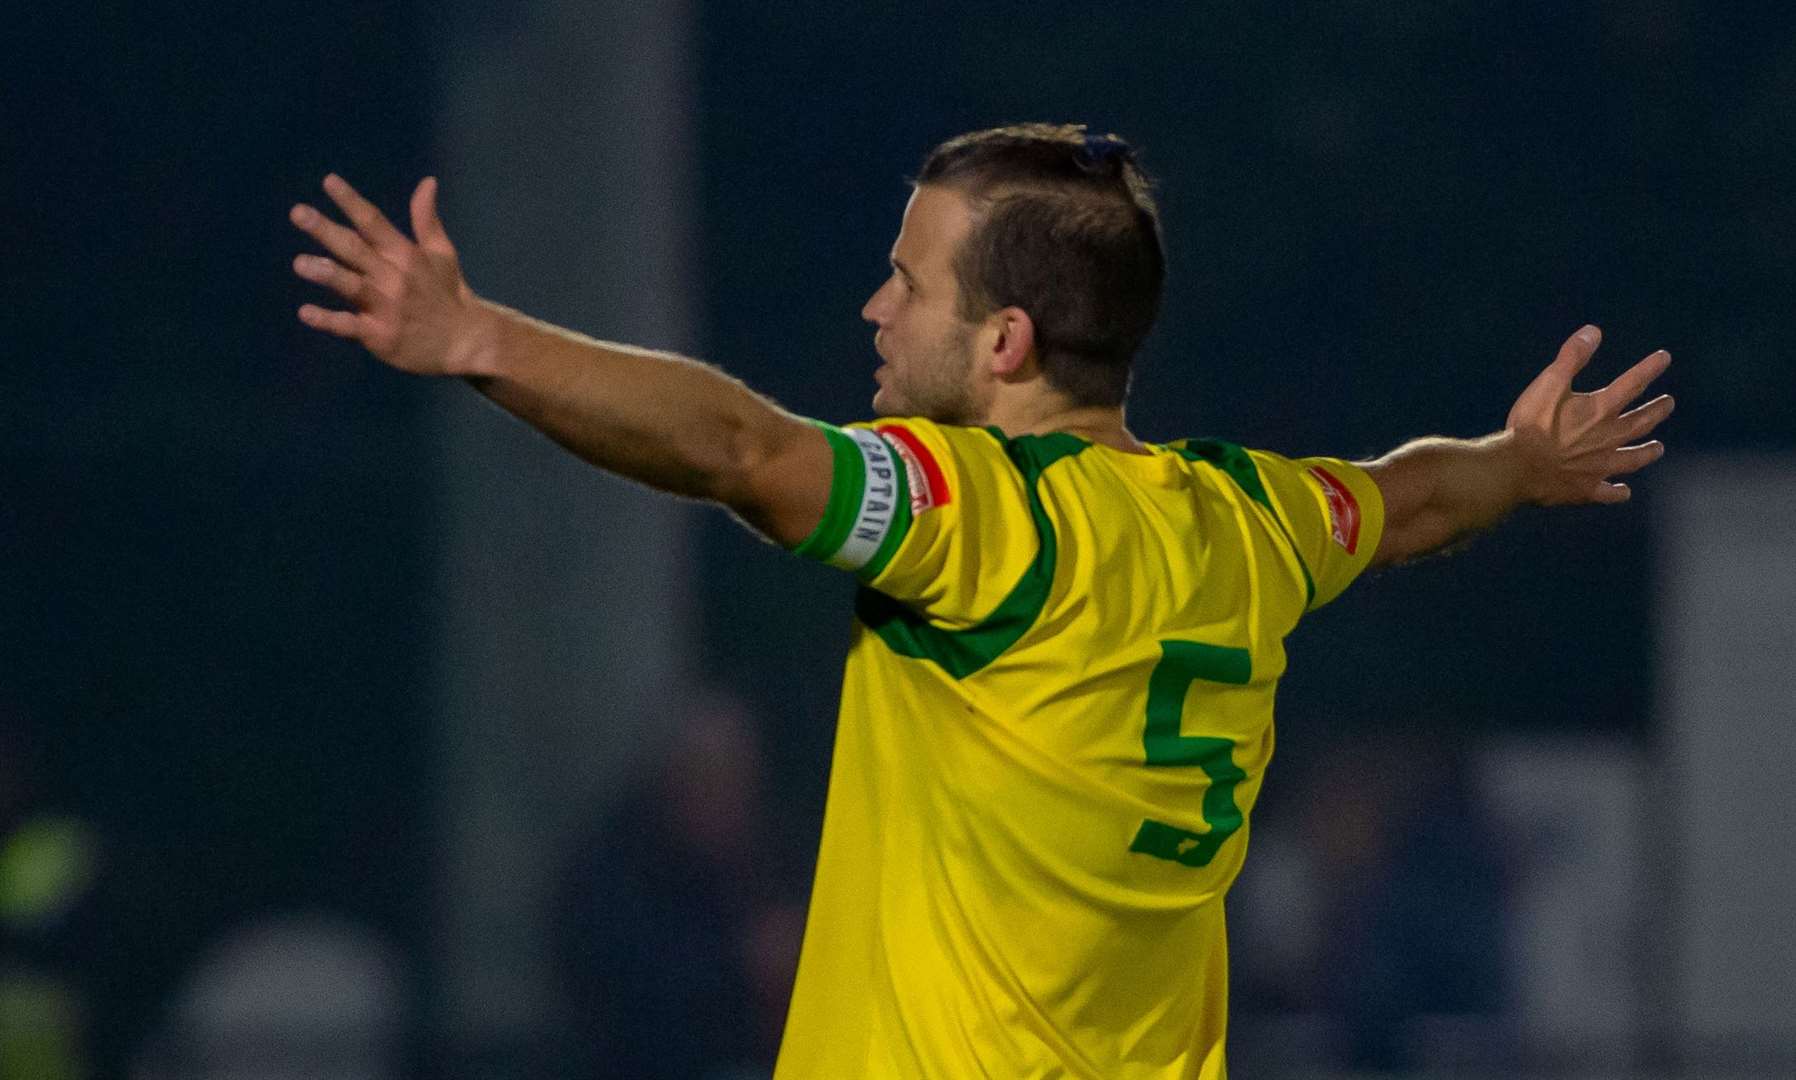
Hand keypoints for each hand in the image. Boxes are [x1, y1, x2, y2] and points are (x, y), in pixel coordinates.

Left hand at [289, 174, 492, 375]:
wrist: (465, 343)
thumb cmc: (447, 295)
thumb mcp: (442, 253)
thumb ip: (427, 219)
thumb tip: (427, 182)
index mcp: (406, 255)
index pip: (374, 223)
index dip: (351, 202)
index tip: (329, 182)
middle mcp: (394, 277)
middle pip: (355, 249)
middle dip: (325, 230)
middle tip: (298, 213)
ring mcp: (386, 308)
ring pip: (352, 286)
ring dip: (326, 274)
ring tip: (300, 263)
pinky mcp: (380, 336)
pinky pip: (350, 326)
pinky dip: (328, 320)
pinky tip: (306, 313)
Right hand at [1504, 325, 1674, 505]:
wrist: (1518, 468)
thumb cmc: (1531, 425)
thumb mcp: (1548, 383)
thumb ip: (1572, 357)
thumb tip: (1594, 332)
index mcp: (1599, 410)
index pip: (1632, 384)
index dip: (1649, 369)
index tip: (1665, 358)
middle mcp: (1608, 438)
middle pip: (1640, 423)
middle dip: (1656, 411)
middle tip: (1668, 403)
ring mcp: (1599, 466)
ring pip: (1632, 458)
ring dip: (1647, 452)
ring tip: (1658, 448)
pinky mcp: (1586, 489)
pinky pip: (1608, 493)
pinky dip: (1617, 493)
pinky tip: (1624, 492)